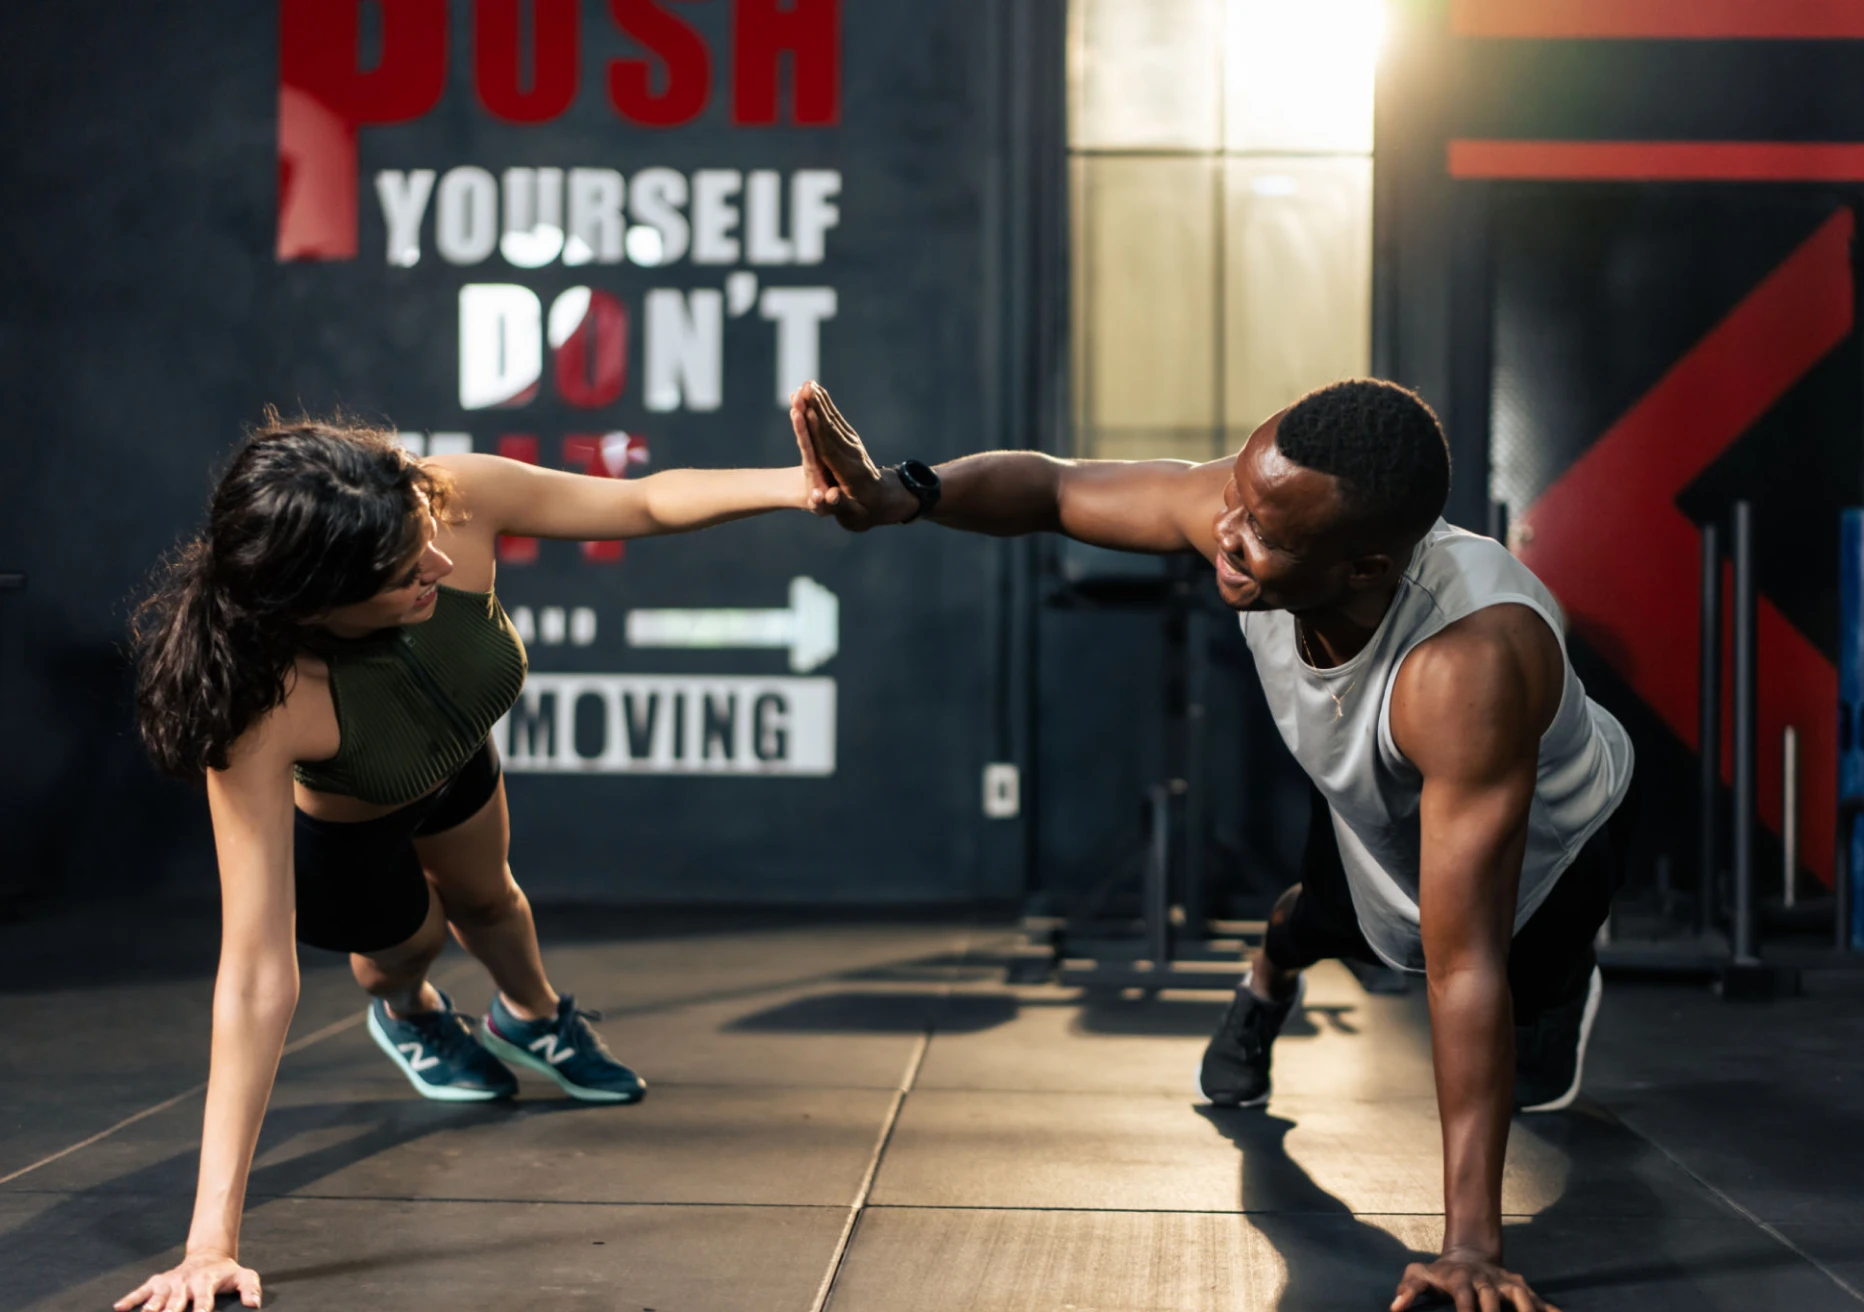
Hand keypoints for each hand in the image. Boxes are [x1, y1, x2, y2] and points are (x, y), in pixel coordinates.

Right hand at [116, 1250, 260, 1311]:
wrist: (209, 1256)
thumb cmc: (226, 1273)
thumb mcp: (244, 1276)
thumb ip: (250, 1289)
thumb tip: (254, 1304)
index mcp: (206, 1282)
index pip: (203, 1299)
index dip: (202, 1308)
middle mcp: (185, 1283)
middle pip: (175, 1302)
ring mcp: (170, 1283)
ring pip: (156, 1299)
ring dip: (149, 1309)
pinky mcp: (158, 1282)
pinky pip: (142, 1291)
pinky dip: (130, 1299)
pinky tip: (119, 1308)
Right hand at [789, 380, 918, 530]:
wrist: (887, 499)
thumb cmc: (866, 512)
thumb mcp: (854, 517)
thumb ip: (841, 507)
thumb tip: (830, 497)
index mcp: (850, 473)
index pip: (830, 448)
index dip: (818, 430)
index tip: (807, 412)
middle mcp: (852, 454)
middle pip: (831, 428)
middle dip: (816, 408)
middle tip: (803, 388)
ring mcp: (853, 444)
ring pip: (833, 419)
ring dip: (820, 401)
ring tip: (806, 383)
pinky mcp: (851, 439)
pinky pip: (835, 419)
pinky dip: (825, 404)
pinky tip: (816, 390)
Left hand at [1392, 1249, 1558, 1311]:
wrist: (1468, 1253)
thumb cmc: (1441, 1272)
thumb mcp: (1419, 1274)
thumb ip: (1407, 1289)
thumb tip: (1394, 1308)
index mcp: (1460, 1280)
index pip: (1464, 1299)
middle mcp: (1485, 1281)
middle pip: (1493, 1299)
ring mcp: (1504, 1283)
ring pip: (1521, 1295)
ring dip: (1529, 1311)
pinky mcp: (1520, 1287)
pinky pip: (1539, 1300)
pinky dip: (1552, 1310)